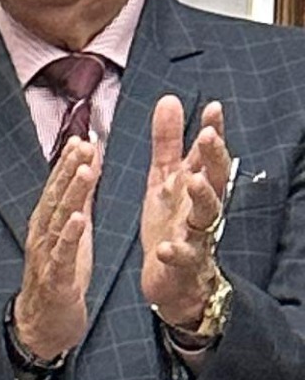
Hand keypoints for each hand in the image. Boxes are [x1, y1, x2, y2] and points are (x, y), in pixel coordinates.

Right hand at [12, 132, 102, 368]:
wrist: (44, 325)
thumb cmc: (62, 279)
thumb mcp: (73, 236)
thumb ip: (79, 203)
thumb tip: (87, 169)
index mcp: (48, 224)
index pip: (58, 187)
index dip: (69, 163)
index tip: (83, 138)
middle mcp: (42, 235)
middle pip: (56, 197)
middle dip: (69, 170)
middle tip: (84, 144)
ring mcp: (46, 256)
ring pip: (58, 220)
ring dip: (71, 194)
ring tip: (85, 170)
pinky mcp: (55, 278)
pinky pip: (61, 254)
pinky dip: (68, 235)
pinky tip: (77, 218)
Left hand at [139, 92, 234, 340]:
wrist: (171, 281)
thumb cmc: (171, 225)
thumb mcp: (164, 180)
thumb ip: (167, 144)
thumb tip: (169, 99)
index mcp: (195, 186)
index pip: (208, 155)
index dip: (213, 132)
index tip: (213, 108)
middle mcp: (200, 209)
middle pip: (215, 180)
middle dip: (214, 158)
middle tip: (208, 136)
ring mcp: (195, 236)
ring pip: (207, 215)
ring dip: (202, 197)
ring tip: (193, 181)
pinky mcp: (182, 265)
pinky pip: (182, 258)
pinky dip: (175, 252)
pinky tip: (165, 246)